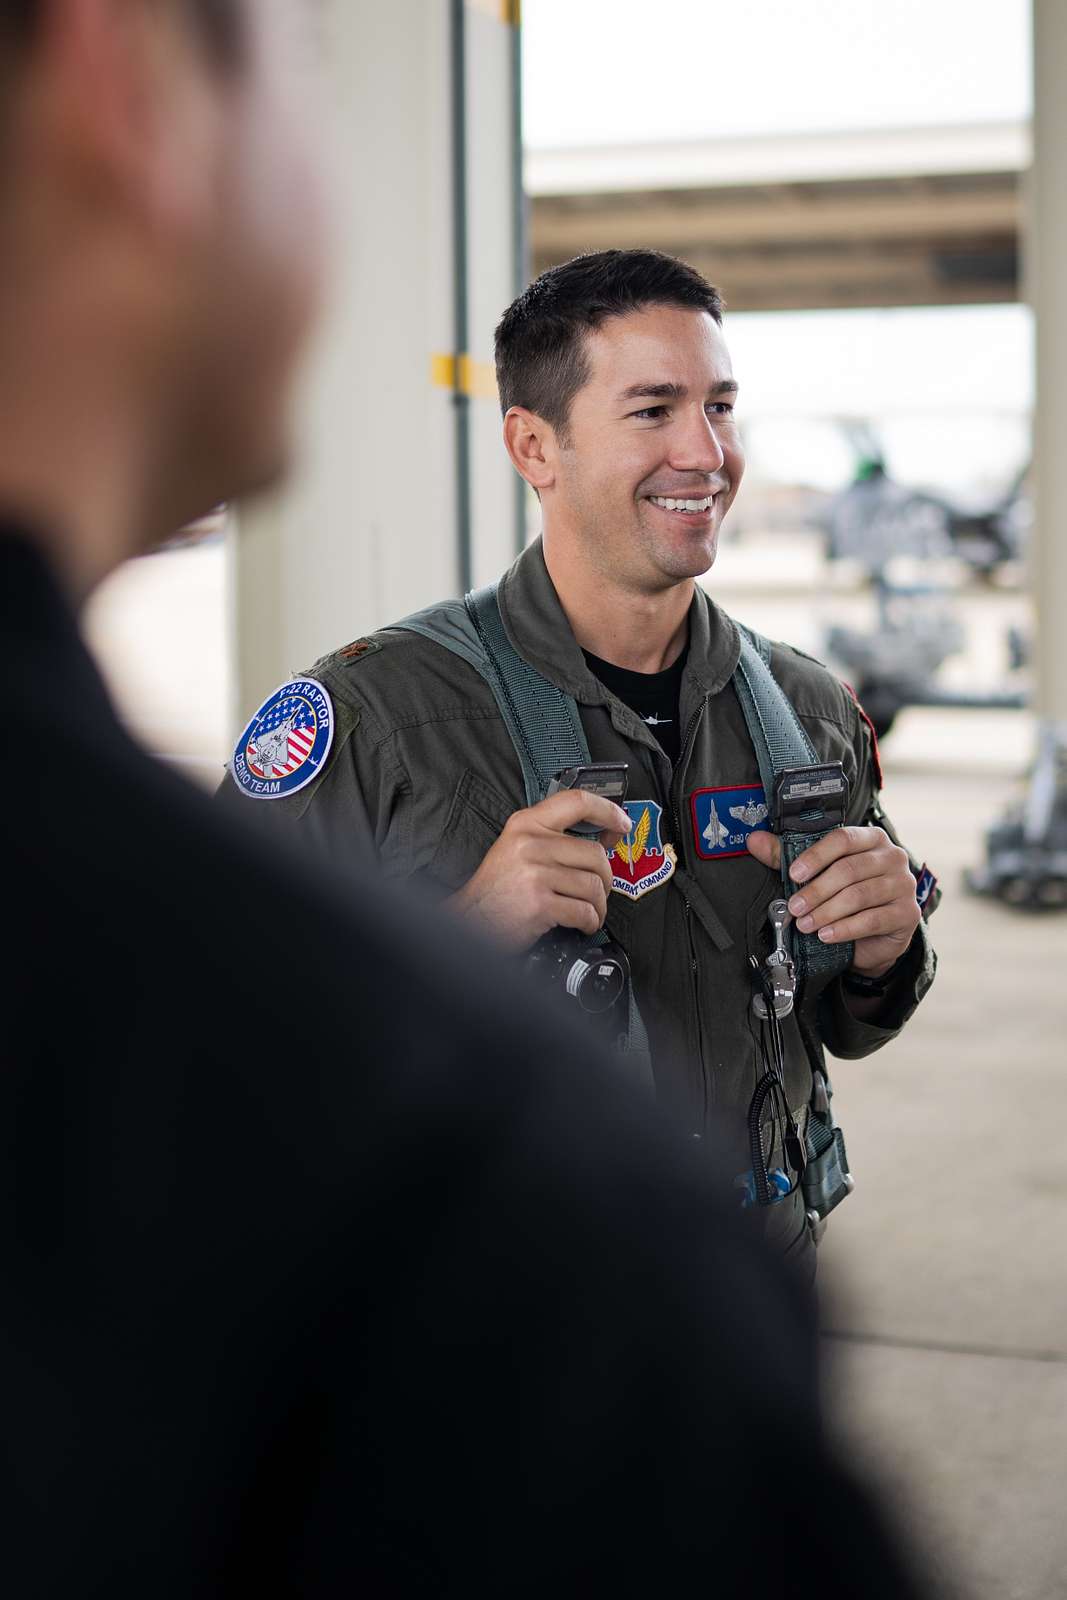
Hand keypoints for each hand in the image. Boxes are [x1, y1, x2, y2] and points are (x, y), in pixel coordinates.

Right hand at [448, 791, 631, 950]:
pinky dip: (590, 922)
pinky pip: (584, 911)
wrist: (469, 921)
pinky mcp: (539, 904)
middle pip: (594, 855)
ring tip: (588, 911)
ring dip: (598, 905)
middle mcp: (530, 844)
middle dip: (605, 879)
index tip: (622, 823)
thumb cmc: (495, 889)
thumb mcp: (516, 848)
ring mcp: (535, 874)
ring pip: (593, 885)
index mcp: (525, 824)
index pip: (576, 801)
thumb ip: (551, 838)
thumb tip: (602, 839)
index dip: (607, 810)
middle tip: (598, 890)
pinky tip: (582, 923)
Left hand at [746, 824, 919, 977]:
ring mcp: (903, 885)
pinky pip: (872, 920)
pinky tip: (826, 935)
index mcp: (870, 838)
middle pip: (849, 870)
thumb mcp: (818, 873)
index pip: (843, 839)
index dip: (816, 856)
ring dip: (826, 912)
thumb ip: (787, 856)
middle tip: (794, 907)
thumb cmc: (847, 894)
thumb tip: (754, 840)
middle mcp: (892, 857)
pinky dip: (844, 929)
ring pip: (859, 895)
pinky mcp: (906, 913)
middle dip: (816, 891)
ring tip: (805, 924)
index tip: (794, 873)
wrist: (875, 934)